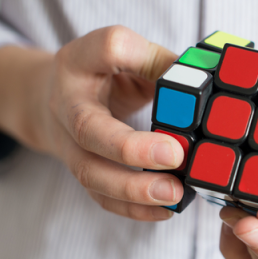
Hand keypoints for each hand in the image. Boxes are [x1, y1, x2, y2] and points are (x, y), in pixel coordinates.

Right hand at [0, 25, 184, 220]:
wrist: (52, 99)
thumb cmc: (102, 74)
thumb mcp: (128, 55)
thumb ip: (160, 64)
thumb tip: (204, 85)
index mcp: (81, 60)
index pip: (108, 47)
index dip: (139, 60)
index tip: (176, 76)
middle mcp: (66, 102)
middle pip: (87, 128)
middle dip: (131, 148)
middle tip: (175, 156)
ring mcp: (67, 142)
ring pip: (90, 172)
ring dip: (133, 190)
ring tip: (174, 194)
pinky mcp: (80, 170)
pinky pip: (100, 197)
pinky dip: (133, 209)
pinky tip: (165, 210)